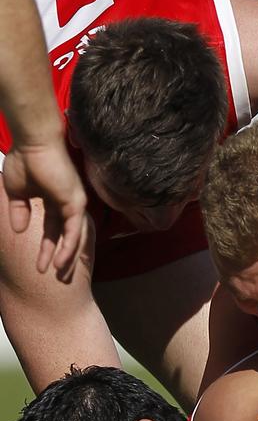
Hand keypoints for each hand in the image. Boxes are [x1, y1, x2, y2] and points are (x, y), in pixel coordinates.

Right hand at [2, 135, 86, 279]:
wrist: (32, 142)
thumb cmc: (24, 160)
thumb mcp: (16, 192)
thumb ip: (19, 211)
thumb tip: (18, 229)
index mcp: (54, 202)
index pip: (53, 231)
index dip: (46, 248)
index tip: (39, 266)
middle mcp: (67, 204)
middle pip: (66, 238)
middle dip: (59, 258)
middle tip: (55, 278)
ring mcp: (74, 204)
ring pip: (73, 237)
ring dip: (66, 257)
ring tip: (58, 275)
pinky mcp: (76, 203)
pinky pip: (74, 230)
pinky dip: (69, 247)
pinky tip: (61, 261)